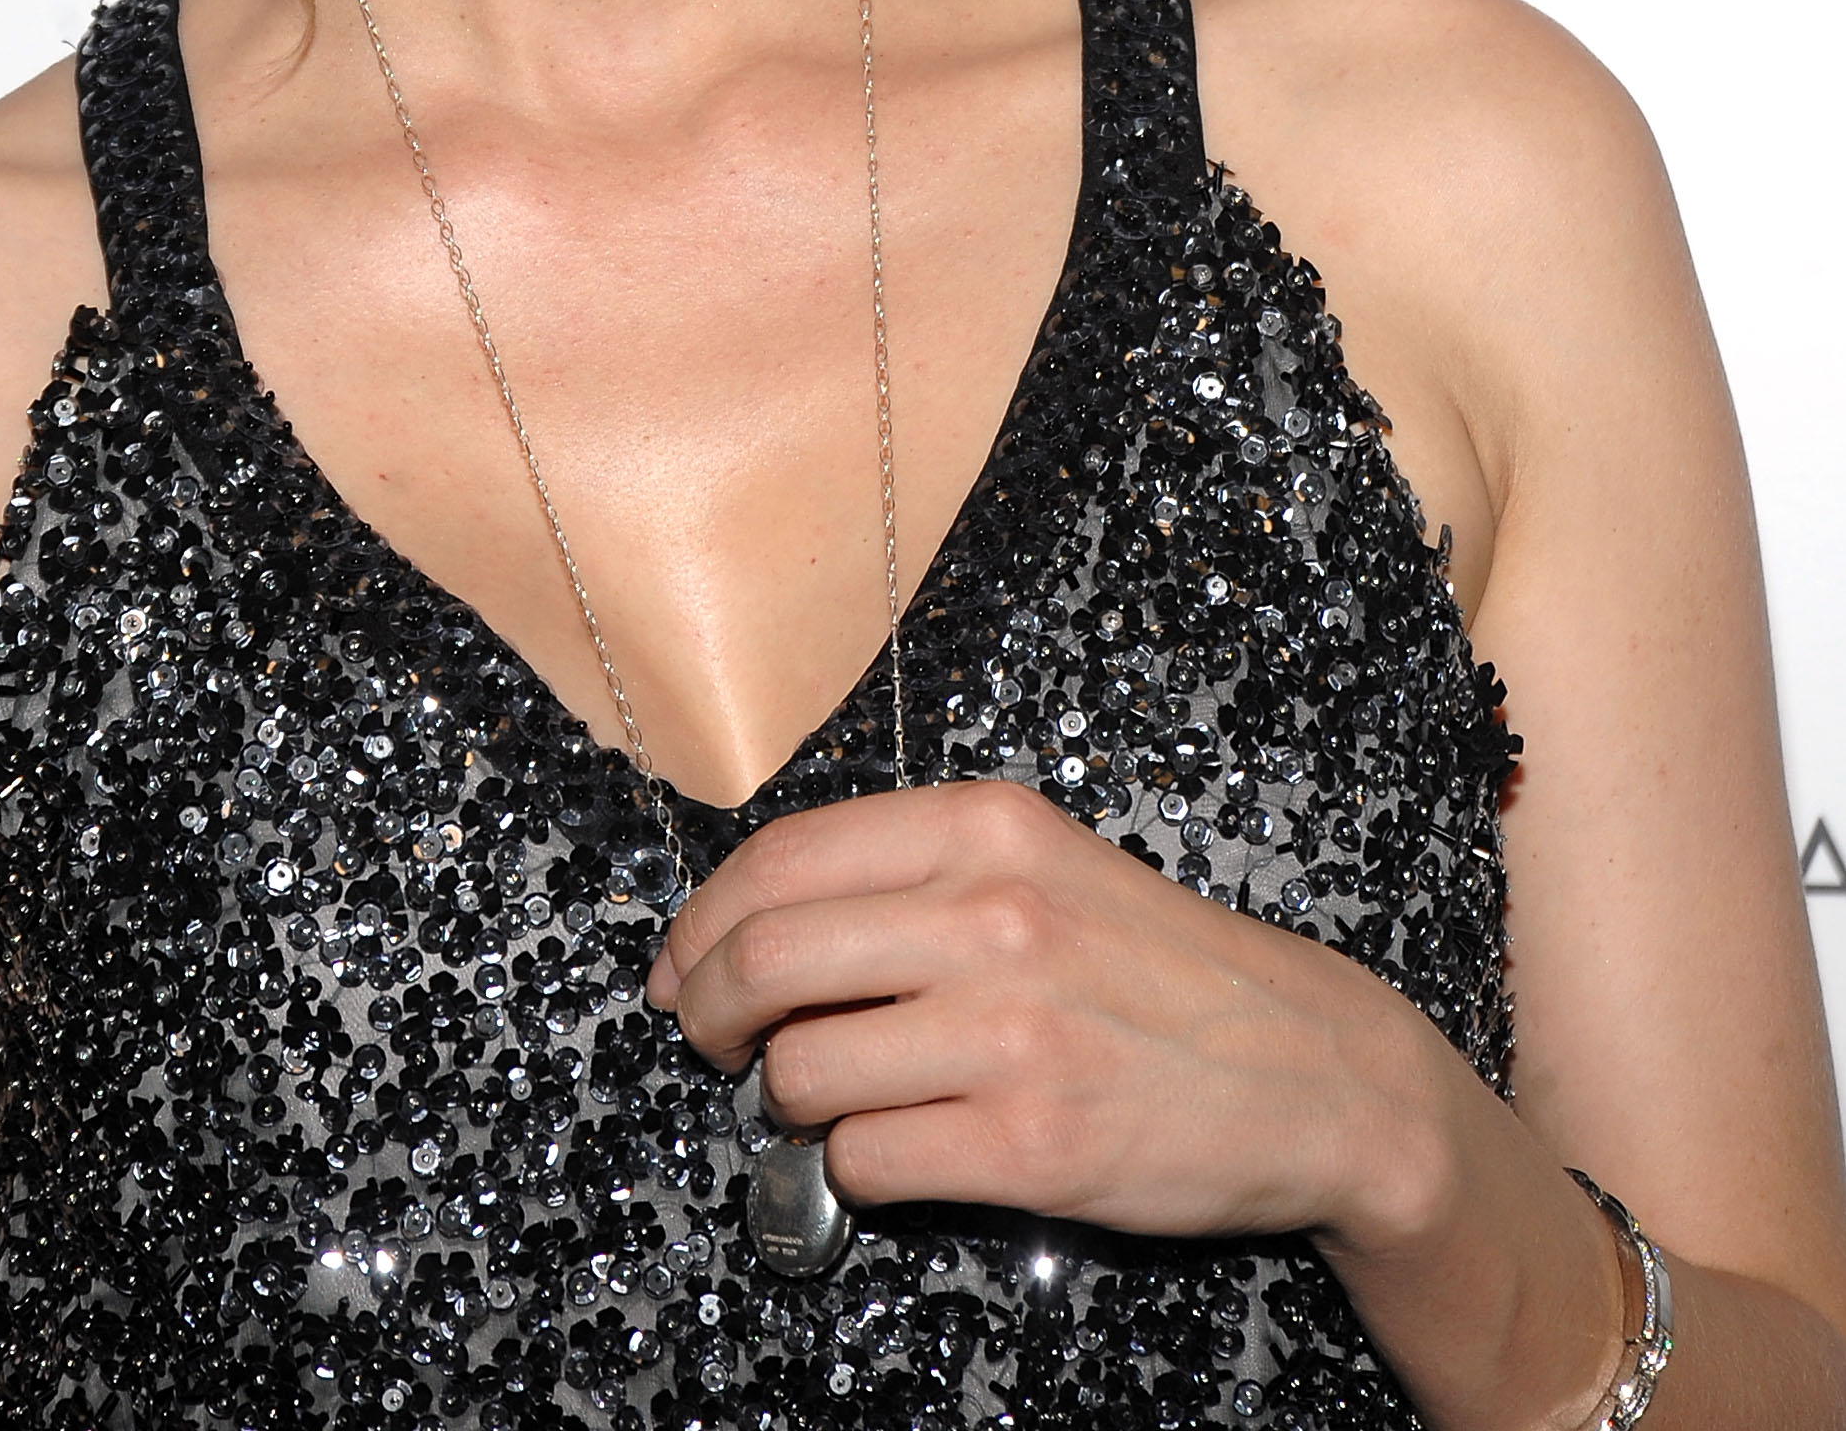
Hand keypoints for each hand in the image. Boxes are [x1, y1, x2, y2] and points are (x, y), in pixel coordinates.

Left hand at [645, 778, 1445, 1243]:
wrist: (1312, 1071)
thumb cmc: (1153, 968)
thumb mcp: (1040, 865)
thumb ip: (909, 876)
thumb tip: (748, 925)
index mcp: (986, 830)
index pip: (780, 861)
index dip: (702, 922)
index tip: (683, 966)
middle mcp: (993, 918)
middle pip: (766, 959)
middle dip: (709, 1011)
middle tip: (714, 1042)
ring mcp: (1013, 1035)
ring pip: (803, 1070)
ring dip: (788, 1098)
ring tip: (830, 1097)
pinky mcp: (1031, 1148)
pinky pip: (867, 1160)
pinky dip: (855, 1165)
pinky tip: (897, 1146)